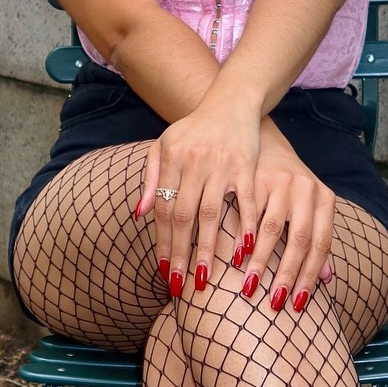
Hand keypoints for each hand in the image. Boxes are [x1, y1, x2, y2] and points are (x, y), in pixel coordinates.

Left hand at [136, 96, 262, 295]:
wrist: (230, 102)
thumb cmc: (193, 131)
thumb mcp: (163, 147)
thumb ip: (151, 179)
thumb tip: (140, 215)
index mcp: (172, 159)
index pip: (164, 209)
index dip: (163, 241)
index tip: (164, 270)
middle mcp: (194, 162)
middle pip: (184, 216)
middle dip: (180, 253)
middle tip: (180, 284)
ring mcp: (222, 164)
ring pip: (212, 213)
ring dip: (208, 248)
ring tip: (205, 277)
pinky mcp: (246, 165)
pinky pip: (246, 200)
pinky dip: (245, 226)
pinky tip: (243, 252)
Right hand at [239, 122, 335, 314]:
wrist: (266, 141)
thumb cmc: (288, 185)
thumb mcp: (310, 207)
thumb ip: (317, 239)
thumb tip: (326, 280)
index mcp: (325, 199)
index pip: (321, 244)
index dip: (310, 276)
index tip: (298, 304)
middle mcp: (307, 189)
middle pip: (300, 240)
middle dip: (287, 275)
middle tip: (274, 303)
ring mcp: (281, 181)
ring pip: (272, 229)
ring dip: (261, 262)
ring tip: (250, 287)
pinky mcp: (255, 177)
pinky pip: (249, 213)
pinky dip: (241, 238)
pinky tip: (234, 258)